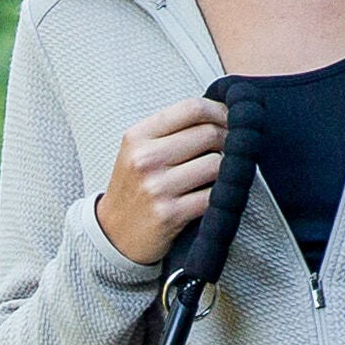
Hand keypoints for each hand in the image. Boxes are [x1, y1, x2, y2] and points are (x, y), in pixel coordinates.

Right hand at [92, 98, 227, 266]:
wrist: (113, 236)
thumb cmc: (135, 189)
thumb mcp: (139, 151)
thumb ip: (172, 131)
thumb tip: (224, 114)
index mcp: (138, 137)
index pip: (192, 108)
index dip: (220, 111)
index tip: (230, 120)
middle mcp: (145, 159)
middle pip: (209, 134)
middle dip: (229, 140)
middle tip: (231, 151)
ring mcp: (156, 188)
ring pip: (217, 164)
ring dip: (227, 170)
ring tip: (218, 176)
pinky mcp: (169, 215)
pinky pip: (213, 195)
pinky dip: (221, 196)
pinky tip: (213, 197)